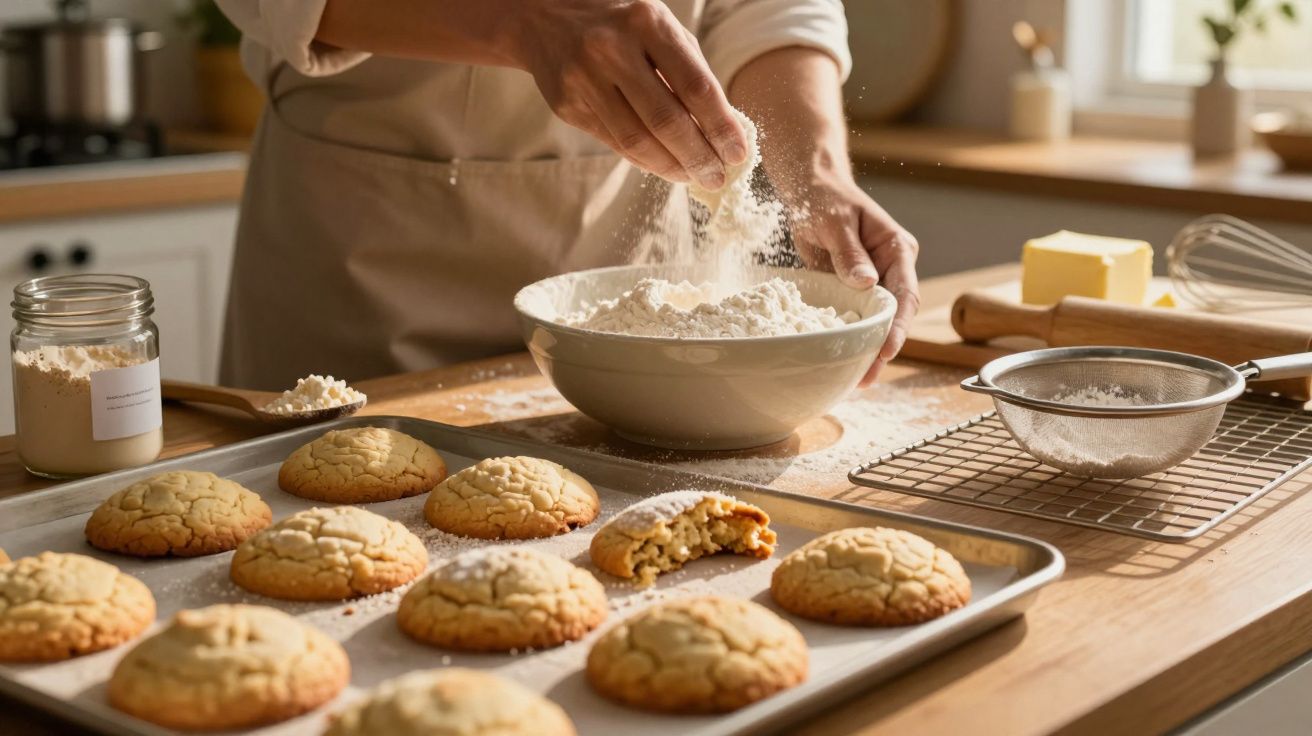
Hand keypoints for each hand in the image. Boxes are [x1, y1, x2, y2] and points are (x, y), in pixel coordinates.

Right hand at [509, 0, 746, 186]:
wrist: (546, 16)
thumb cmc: (622, 25)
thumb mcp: (660, 30)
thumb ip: (690, 72)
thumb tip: (724, 130)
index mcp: (647, 23)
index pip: (696, 86)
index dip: (721, 126)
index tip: (739, 153)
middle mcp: (612, 49)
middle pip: (666, 120)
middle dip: (698, 156)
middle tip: (717, 176)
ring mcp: (584, 78)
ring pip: (637, 140)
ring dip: (672, 167)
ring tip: (693, 177)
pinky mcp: (568, 105)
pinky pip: (615, 143)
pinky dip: (645, 160)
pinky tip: (664, 166)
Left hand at [786, 170, 919, 386]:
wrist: (811, 188)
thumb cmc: (825, 197)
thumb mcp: (835, 222)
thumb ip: (850, 253)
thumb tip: (866, 284)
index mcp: (898, 250)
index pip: (905, 294)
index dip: (898, 326)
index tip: (886, 350)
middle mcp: (892, 268)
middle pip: (894, 314)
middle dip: (882, 347)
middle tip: (866, 377)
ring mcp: (874, 280)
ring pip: (876, 320)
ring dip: (866, 347)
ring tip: (855, 379)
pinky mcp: (853, 288)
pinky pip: (855, 316)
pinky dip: (849, 336)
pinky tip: (839, 359)